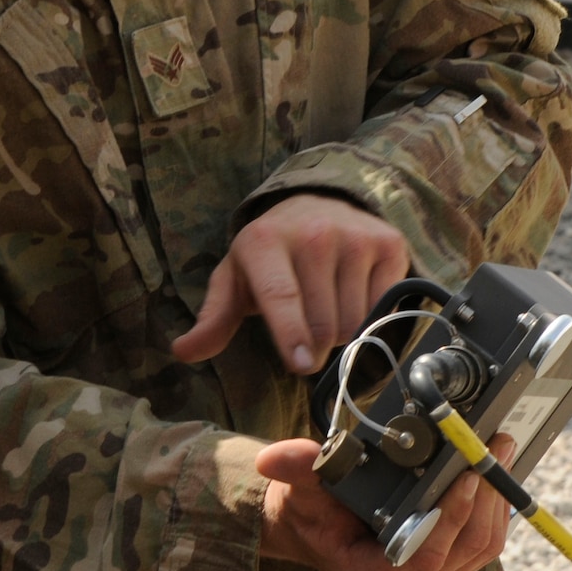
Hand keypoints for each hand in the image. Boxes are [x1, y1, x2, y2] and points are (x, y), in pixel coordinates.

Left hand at [171, 194, 407, 372]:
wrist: (316, 205)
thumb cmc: (268, 255)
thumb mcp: (235, 279)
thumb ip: (213, 318)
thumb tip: (183, 352)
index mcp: (263, 242)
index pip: (280, 295)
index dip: (291, 333)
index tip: (300, 365)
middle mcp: (312, 234)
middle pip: (323, 323)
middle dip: (314, 344)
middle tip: (304, 328)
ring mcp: (354, 236)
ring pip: (356, 321)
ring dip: (345, 333)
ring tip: (327, 306)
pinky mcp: (388, 243)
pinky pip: (386, 306)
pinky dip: (372, 316)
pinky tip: (354, 294)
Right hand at [255, 435, 515, 570]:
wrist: (313, 524)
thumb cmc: (307, 513)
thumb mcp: (296, 490)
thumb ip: (295, 471)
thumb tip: (273, 458)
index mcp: (376, 569)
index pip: (426, 559)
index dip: (451, 522)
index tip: (463, 479)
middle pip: (468, 548)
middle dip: (485, 499)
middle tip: (490, 451)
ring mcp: (432, 566)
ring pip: (482, 545)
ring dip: (495, 501)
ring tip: (498, 454)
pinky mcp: (446, 554)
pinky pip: (481, 541)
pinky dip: (491, 509)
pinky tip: (492, 476)